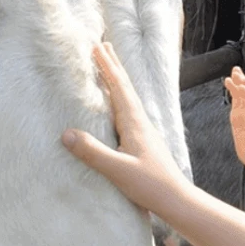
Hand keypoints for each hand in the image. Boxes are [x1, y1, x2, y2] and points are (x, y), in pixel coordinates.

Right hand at [62, 43, 187, 214]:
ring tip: (109, 68)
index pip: (119, 87)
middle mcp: (141, 122)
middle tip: (103, 45)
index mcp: (135, 123)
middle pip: (125, 87)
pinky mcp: (144, 142)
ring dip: (117, 80)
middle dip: (113, 65)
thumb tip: (66, 133)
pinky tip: (117, 107)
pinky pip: (128, 112)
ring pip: (128, 98)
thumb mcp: (118, 170)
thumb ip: (93, 152)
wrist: (177, 200)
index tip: (97, 47)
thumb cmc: (150, 185)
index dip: (107, 66)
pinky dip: (119, 99)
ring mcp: (144, 132)